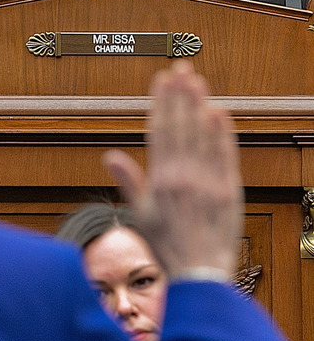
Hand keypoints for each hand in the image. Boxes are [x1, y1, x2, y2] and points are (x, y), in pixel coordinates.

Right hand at [103, 61, 242, 278]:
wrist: (199, 272)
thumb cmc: (166, 246)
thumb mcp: (138, 215)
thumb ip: (128, 182)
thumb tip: (110, 157)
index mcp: (159, 180)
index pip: (160, 131)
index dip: (161, 103)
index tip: (161, 80)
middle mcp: (184, 176)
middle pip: (182, 126)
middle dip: (181, 95)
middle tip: (181, 69)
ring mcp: (208, 182)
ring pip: (203, 135)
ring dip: (200, 105)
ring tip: (197, 81)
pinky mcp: (229, 189)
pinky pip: (226, 154)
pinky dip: (223, 132)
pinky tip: (220, 113)